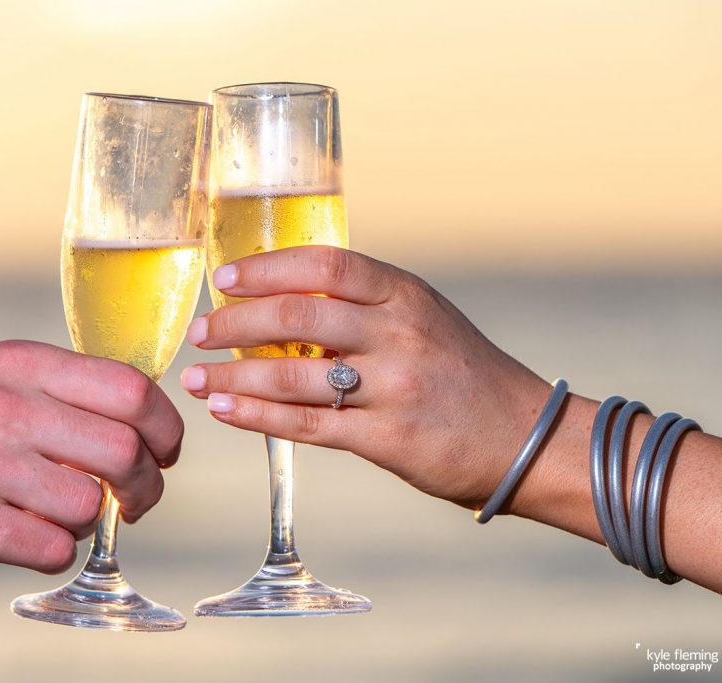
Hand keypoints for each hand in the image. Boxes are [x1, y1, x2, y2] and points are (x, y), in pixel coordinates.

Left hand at [181, 246, 548, 508]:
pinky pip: (308, 424)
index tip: (225, 278)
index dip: (267, 268)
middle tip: (201, 331)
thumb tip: (281, 301)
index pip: (325, 265)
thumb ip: (364, 307)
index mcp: (404, 295)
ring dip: (234, 374)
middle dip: (236, 322)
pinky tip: (225, 409)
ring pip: (294, 372)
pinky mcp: (389, 438)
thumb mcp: (423, 319)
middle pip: (298, 314)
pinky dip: (258, 415)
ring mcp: (394, 386)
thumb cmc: (462, 373)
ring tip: (196, 377)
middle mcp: (399, 333)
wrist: (525, 437)